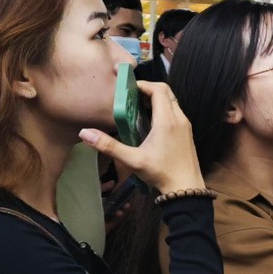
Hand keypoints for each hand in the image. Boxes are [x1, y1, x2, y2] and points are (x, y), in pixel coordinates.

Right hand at [79, 82, 205, 195]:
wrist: (186, 188)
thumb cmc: (161, 173)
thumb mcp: (132, 160)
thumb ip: (109, 145)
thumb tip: (85, 133)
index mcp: (167, 121)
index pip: (159, 90)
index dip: (144, 85)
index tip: (128, 88)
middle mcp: (180, 119)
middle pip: (167, 92)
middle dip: (149, 89)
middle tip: (131, 96)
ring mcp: (186, 125)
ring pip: (172, 102)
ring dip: (157, 99)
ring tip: (138, 106)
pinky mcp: (187, 132)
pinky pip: (176, 112)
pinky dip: (163, 108)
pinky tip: (150, 121)